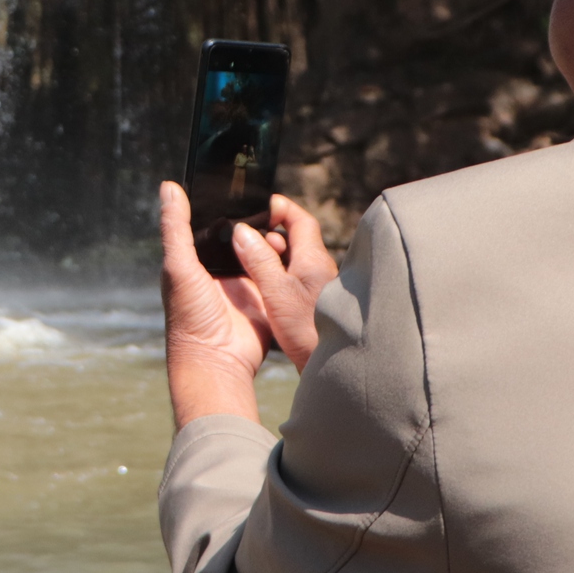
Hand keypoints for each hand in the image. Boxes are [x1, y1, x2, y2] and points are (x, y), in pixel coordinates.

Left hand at [160, 180, 270, 382]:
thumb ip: (175, 228)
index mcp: (196, 260)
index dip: (226, 204)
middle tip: (271, 198)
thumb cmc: (189, 315)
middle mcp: (221, 269)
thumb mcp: (178, 266)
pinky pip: (279, 271)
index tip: (242, 181)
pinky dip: (287, 258)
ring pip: (264, 249)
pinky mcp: (268, 295)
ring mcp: (247, 282)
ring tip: (283, 217)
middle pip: (242, 234)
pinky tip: (295, 240)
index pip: (213, 223)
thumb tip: (169, 185)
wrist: (218, 360)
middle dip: (256, 218)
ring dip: (273, 235)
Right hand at [227, 194, 336, 371]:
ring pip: (293, 262)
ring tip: (247, 262)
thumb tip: (242, 231)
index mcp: (314, 259)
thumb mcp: (277, 292)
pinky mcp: (312, 307)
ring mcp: (317, 288)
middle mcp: (319, 270)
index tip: (262, 205)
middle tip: (245, 237)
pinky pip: (292, 281)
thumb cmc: (308, 330)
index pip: (301, 220)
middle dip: (271, 235)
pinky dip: (276, 278)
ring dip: (271, 258)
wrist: (331, 367)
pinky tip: (261, 289)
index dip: (281, 208)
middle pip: (296, 240)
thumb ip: (259, 260)